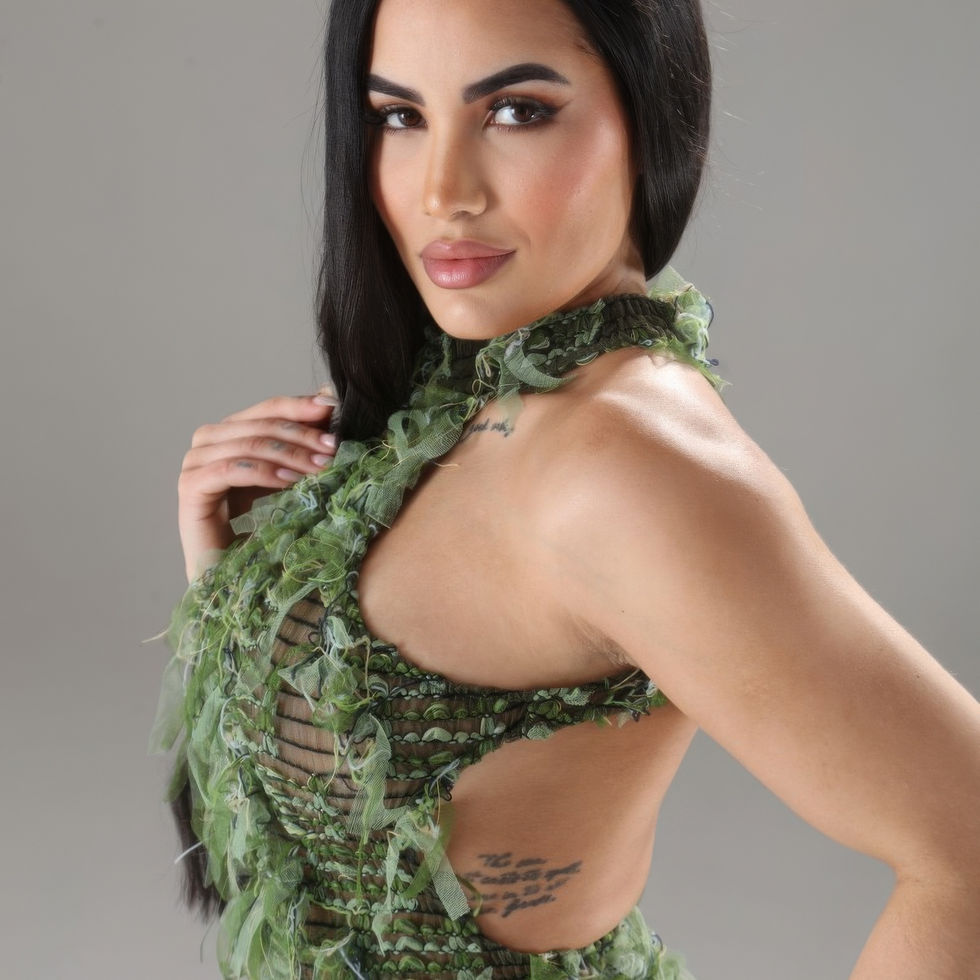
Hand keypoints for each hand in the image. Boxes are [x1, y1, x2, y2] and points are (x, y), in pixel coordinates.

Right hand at [177, 391, 338, 580]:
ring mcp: (194, 463)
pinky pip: (231, 469)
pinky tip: (292, 481)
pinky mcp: (191, 488)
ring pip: (249, 444)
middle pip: (260, 424)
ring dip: (290, 453)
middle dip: (302, 434)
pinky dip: (264, 472)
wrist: (237, 574)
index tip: (334, 408)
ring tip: (322, 466)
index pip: (268, 408)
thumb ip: (303, 442)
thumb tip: (330, 399)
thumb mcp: (291, 477)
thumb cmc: (266, 527)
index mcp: (230, 432)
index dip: (300, 406)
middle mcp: (208, 442)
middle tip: (334, 448)